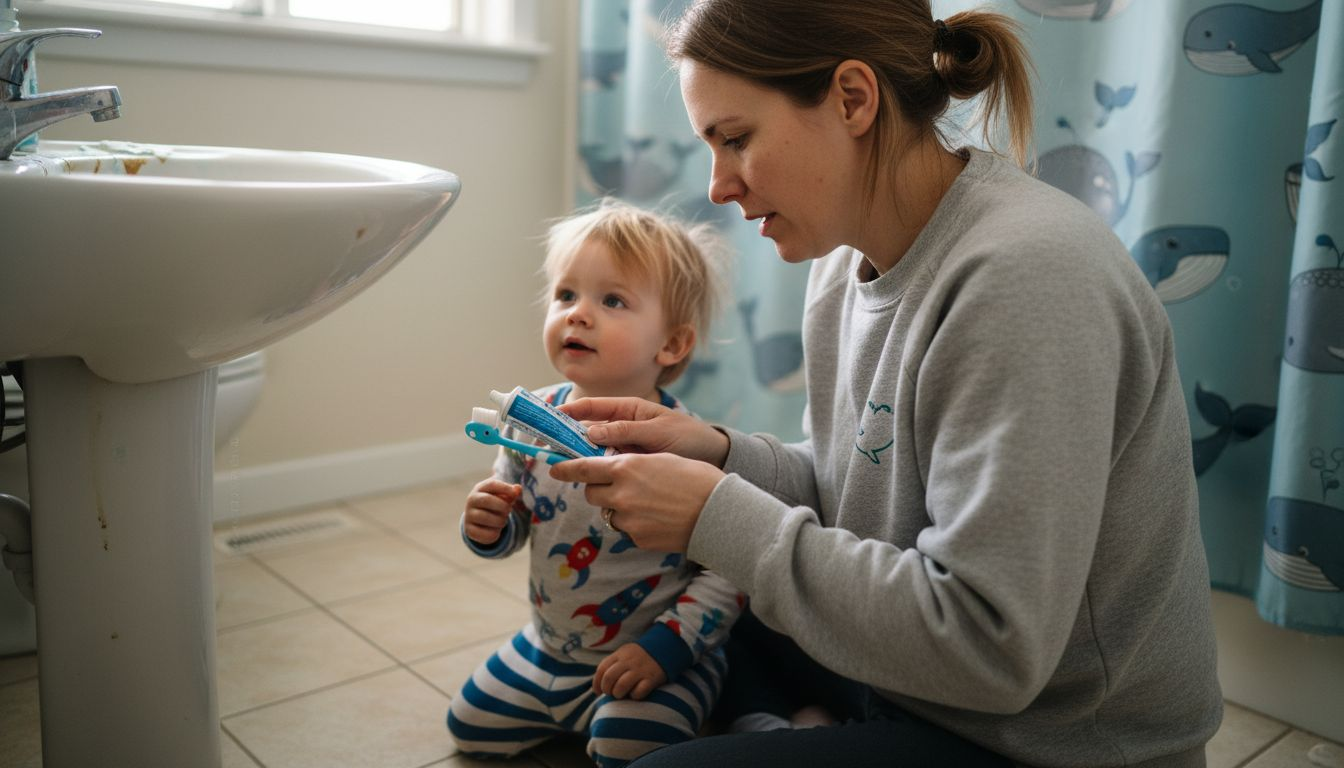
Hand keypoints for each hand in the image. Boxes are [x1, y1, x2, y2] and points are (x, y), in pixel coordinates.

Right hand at [463, 478, 520, 545]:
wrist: (479, 519)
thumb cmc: (495, 503)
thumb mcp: (504, 495)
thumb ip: (512, 492)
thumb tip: (518, 489)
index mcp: (480, 488)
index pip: (491, 484)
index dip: (505, 488)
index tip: (515, 494)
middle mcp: (471, 500)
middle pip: (487, 500)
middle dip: (503, 506)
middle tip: (509, 510)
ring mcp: (468, 515)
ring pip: (486, 518)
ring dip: (501, 521)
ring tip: (503, 520)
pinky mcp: (470, 530)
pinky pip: (487, 534)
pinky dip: (496, 533)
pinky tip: (496, 529)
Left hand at [549, 452, 722, 552]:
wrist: (718, 512)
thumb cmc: (696, 478)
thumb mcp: (661, 459)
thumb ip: (633, 464)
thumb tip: (615, 469)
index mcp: (626, 467)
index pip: (583, 468)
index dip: (566, 468)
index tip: (554, 468)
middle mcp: (621, 493)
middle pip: (591, 492)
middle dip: (599, 488)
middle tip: (617, 485)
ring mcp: (628, 519)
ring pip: (609, 512)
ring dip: (619, 507)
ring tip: (648, 503)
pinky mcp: (638, 538)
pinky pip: (627, 529)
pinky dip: (637, 523)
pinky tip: (659, 519)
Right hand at [560, 396, 730, 467]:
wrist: (714, 458)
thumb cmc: (689, 437)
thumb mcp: (658, 432)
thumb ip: (626, 431)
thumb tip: (590, 433)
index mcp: (629, 410)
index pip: (592, 407)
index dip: (568, 411)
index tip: (548, 417)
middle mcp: (623, 427)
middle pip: (587, 432)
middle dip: (568, 439)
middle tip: (549, 449)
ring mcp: (625, 447)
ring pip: (595, 452)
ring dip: (583, 459)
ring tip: (565, 468)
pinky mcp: (631, 466)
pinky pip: (609, 467)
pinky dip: (599, 472)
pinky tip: (591, 481)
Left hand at [593, 642, 665, 699]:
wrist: (664, 647)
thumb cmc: (638, 657)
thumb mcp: (624, 654)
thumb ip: (611, 666)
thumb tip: (597, 686)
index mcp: (619, 654)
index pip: (602, 669)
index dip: (597, 683)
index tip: (598, 691)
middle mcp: (628, 662)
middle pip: (609, 678)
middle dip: (607, 689)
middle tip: (611, 693)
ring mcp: (640, 670)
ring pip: (621, 686)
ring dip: (618, 694)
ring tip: (621, 694)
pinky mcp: (651, 679)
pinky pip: (638, 692)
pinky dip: (634, 696)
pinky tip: (635, 693)